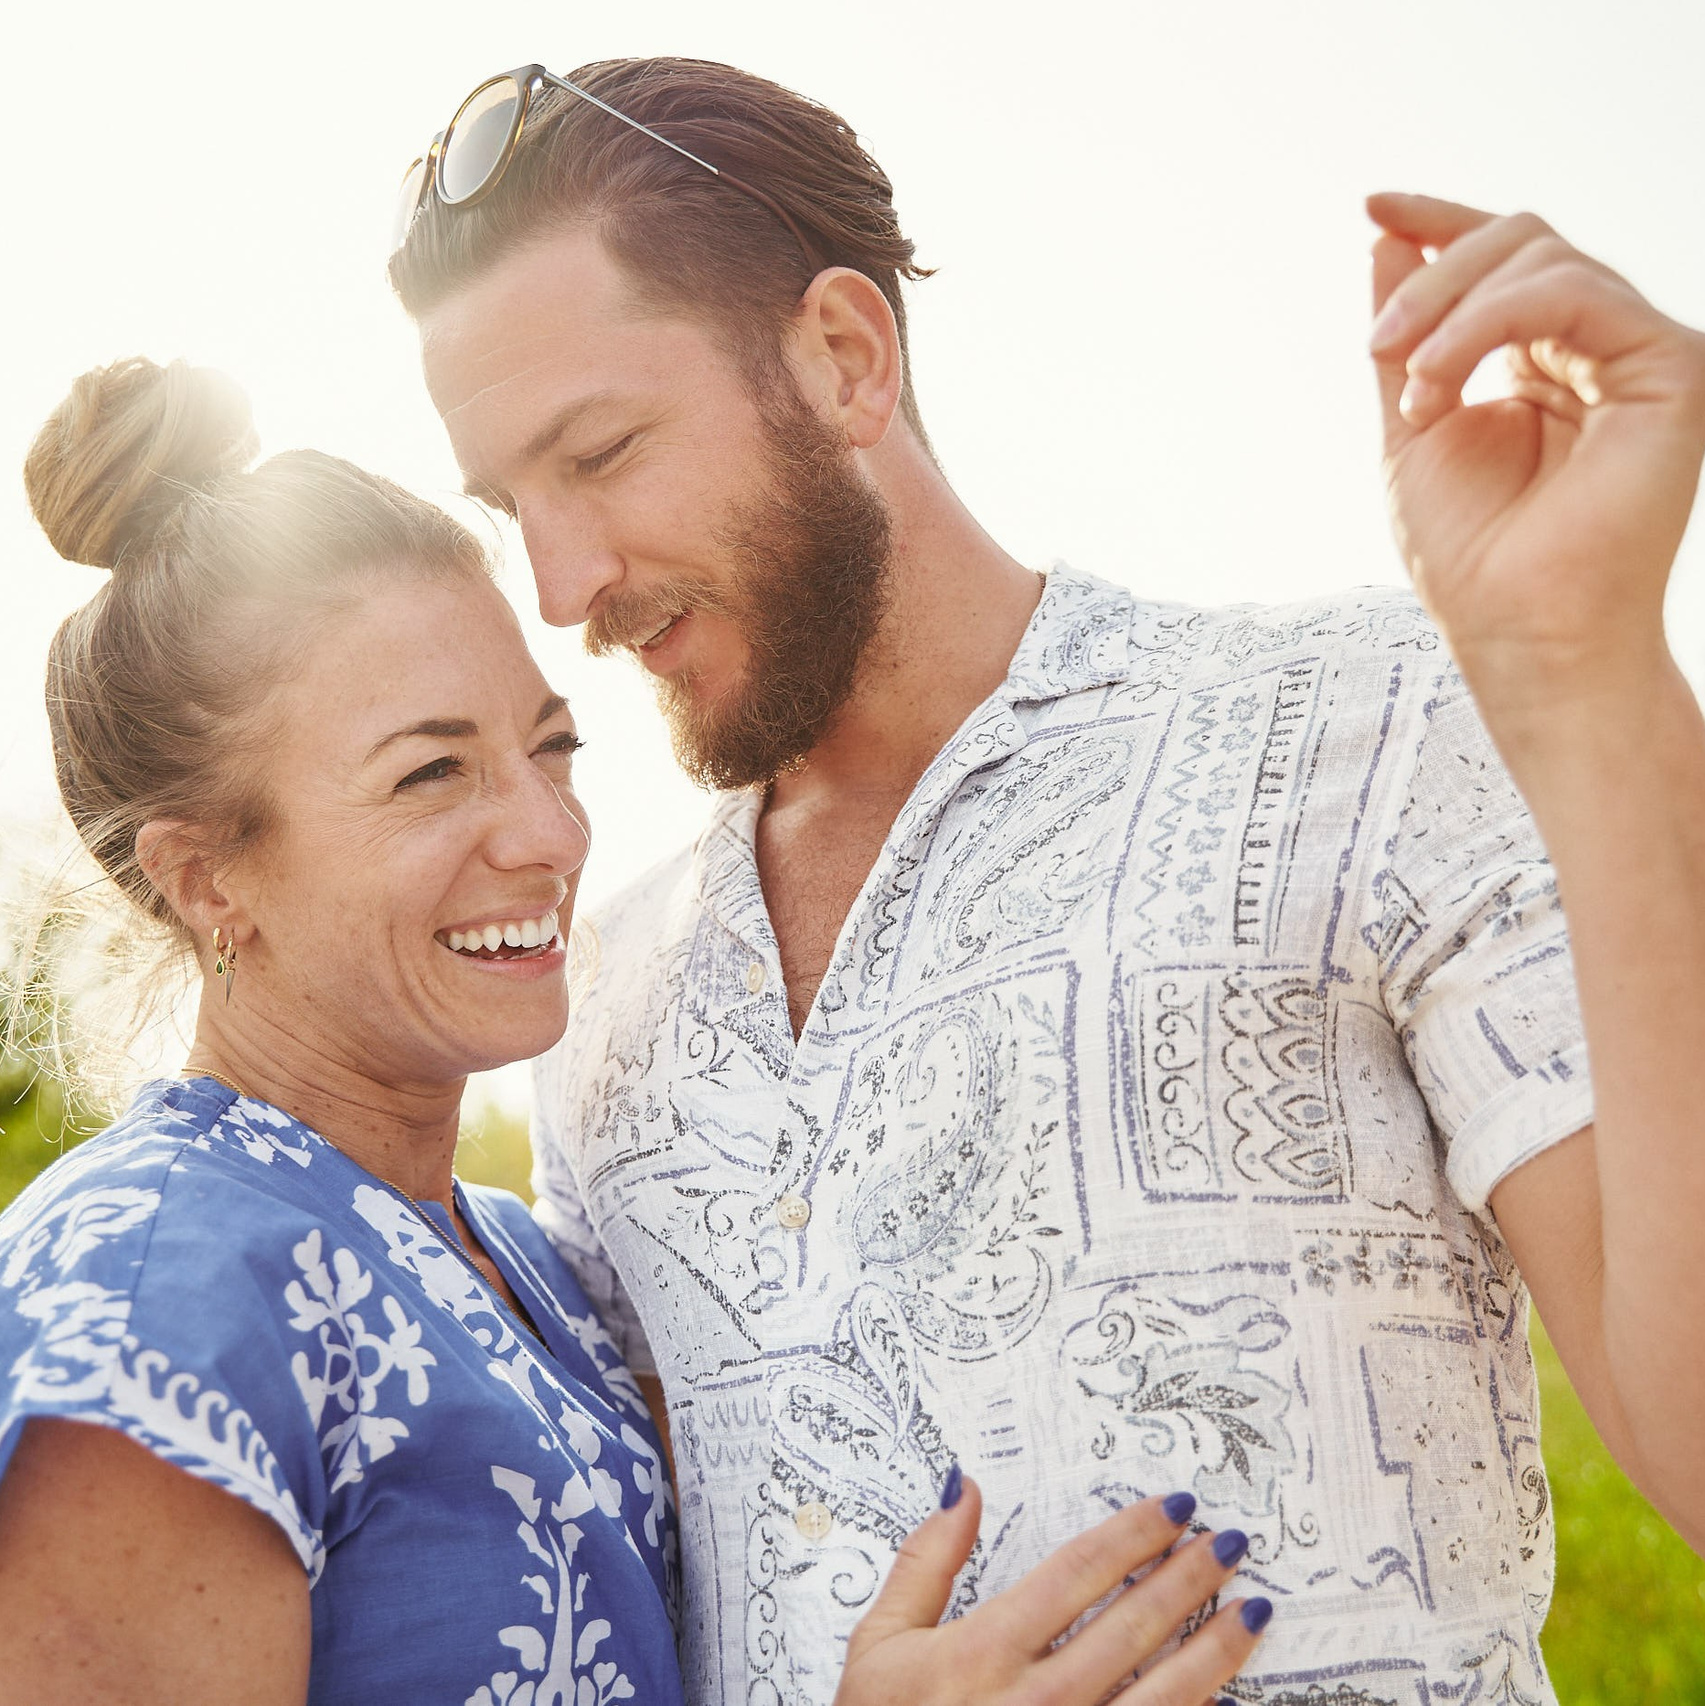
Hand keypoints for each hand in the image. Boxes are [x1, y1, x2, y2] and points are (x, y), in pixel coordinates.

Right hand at [835, 1477, 1270, 1705]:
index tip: (1174, 1508)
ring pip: (1163, 1694)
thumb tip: (963, 1486)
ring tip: (1252, 1611)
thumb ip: (925, 1561)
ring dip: (1213, 1649)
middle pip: (1132, 1625)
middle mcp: (1035, 1702)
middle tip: (1229, 1542)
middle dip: (1189, 1578)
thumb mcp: (881, 1645)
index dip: (1132, 1534)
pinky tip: (1230, 1700)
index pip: (1077, 1573)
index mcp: (983, 1652)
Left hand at [1366, 192, 1704, 706]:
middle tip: (1382, 347)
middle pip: (1520, 243)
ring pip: (1542, 257)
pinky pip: (1572, 293)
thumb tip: (1385, 243)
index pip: (1503, 262)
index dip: (1439, 223)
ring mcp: (1638, 355)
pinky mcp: (1669, 367)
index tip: (1371, 205)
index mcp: (1544, 362)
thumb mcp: (1413, 425)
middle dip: (1433, 279)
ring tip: (1415, 391)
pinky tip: (1442, 380)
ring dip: (1451, 312)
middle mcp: (1598, 349)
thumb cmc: (1471, 556)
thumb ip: (1406, 339)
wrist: (1518, 630)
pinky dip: (1488, 322)